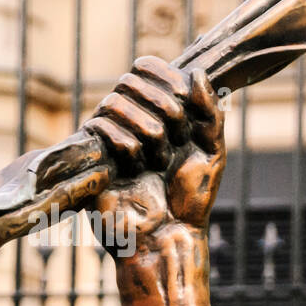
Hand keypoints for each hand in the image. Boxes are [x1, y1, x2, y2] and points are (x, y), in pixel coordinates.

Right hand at [86, 56, 225, 305]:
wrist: (169, 236)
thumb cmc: (192, 199)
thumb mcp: (212, 152)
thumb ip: (210, 112)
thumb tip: (194, 72)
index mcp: (160, 114)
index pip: (148, 68)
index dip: (164, 76)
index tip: (185, 102)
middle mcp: (133, 121)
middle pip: (130, 80)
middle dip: (159, 105)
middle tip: (174, 137)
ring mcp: (111, 137)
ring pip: (113, 100)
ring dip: (144, 127)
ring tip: (156, 159)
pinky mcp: (93, 158)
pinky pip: (99, 127)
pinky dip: (124, 142)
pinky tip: (135, 166)